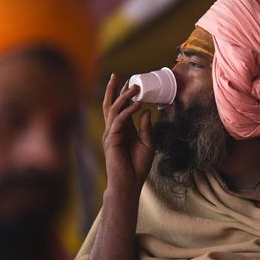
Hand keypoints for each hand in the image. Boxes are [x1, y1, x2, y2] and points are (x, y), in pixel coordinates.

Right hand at [101, 73, 153, 194]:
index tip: (130, 82)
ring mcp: (111, 134)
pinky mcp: (111, 139)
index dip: (124, 95)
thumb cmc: (137, 167)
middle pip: (111, 104)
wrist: (130, 184)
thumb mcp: (148, 144)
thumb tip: (145, 109)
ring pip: (114, 109)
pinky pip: (119, 121)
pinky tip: (137, 104)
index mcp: (123, 130)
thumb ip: (146, 127)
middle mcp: (115, 130)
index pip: (121, 108)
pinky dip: (127, 111)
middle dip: (113, 89)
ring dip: (123, 96)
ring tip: (133, 86)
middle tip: (117, 75)